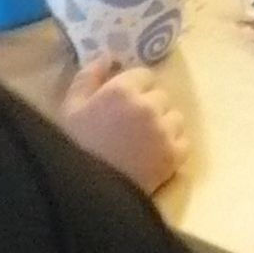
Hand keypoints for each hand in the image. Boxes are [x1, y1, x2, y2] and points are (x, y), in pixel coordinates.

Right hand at [61, 59, 189, 195]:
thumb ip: (87, 78)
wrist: (84, 194)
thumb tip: (106, 57)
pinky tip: (152, 157)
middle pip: (161, 96)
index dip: (134, 89)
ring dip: (163, 126)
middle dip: (149, 107)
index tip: (122, 105)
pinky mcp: (175, 155)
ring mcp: (164, 131)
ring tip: (142, 144)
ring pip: (175, 118)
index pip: (144, 75)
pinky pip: (183, 141)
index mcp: (121, 91)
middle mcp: (148, 106)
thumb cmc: (73, 148)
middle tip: (130, 128)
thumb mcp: (70, 110)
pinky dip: (172, 147)